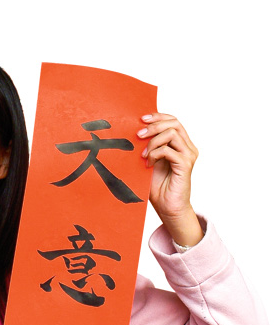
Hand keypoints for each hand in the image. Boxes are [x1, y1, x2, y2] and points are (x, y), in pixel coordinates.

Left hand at [138, 112, 203, 246]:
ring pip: (172, 133)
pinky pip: (169, 150)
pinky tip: (148, 164)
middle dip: (154, 125)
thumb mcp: (149, 163)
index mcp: (181, 144)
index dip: (158, 116)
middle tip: (138, 135)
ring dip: (153, 141)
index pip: (173, 120)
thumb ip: (148, 148)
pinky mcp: (185, 165)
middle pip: (174, 123)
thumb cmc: (158, 188)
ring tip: (143, 155)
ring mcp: (188, 155)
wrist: (168, 208)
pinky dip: (155, 154)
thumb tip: (135, 133)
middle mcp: (188, 147)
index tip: (141, 119)